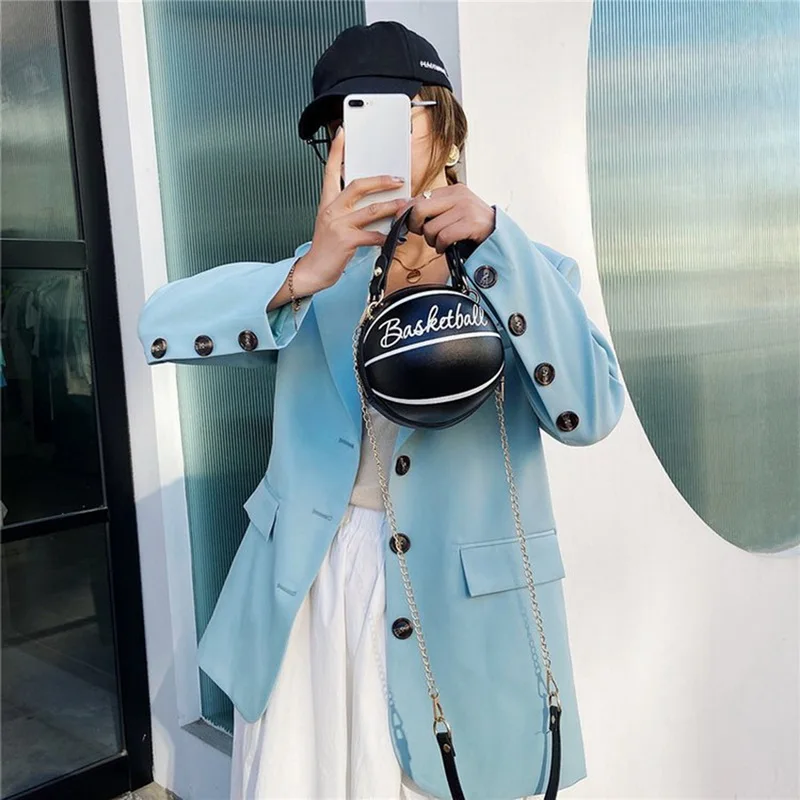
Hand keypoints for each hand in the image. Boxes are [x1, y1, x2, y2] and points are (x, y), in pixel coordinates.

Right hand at [298, 127, 407, 292]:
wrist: (313, 270)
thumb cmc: (327, 248)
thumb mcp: (333, 222)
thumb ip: (349, 209)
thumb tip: (375, 202)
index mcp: (327, 202)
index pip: (330, 170)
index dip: (337, 151)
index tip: (343, 133)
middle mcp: (331, 209)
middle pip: (357, 185)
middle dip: (380, 180)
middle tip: (397, 179)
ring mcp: (338, 225)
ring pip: (370, 210)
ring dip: (391, 207)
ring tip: (405, 205)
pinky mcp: (346, 241)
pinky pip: (373, 235)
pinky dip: (386, 235)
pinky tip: (394, 236)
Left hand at [395, 184, 495, 253]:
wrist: (499, 236)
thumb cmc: (473, 227)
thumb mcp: (455, 211)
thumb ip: (435, 209)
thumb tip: (407, 213)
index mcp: (453, 190)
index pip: (419, 198)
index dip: (408, 214)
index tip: (408, 224)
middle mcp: (459, 196)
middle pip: (419, 209)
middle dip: (415, 226)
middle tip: (423, 234)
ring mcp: (466, 209)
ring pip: (430, 227)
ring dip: (431, 240)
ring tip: (440, 242)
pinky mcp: (471, 223)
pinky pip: (444, 237)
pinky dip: (441, 246)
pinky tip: (446, 247)